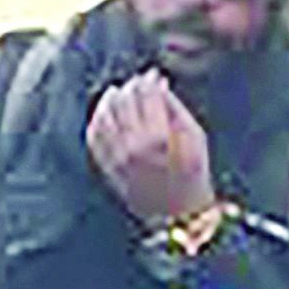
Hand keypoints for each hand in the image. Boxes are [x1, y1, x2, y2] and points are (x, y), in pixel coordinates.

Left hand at [86, 75, 218, 229]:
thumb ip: (173, 105)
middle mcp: (132, 148)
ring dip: (110, 100)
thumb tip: (156, 81)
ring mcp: (117, 159)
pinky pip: (95, 137)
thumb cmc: (193, 172)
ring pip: (104, 117)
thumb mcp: (194, 135)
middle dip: (130, 88)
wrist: (179, 213)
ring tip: (118, 93)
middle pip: (123, 103)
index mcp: (157, 138)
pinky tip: (104, 112)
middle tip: (137, 83)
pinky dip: (98, 120)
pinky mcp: (109, 168)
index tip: (152, 75)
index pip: (145, 96)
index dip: (148, 82)